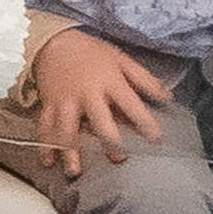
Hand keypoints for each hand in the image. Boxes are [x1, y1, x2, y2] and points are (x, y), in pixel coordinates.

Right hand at [32, 27, 167, 174]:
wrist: (53, 43)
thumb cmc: (91, 53)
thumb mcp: (120, 59)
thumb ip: (143, 79)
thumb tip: (167, 97)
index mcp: (108, 81)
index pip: (131, 104)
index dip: (145, 122)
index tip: (156, 140)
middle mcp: (87, 93)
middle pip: (99, 120)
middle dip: (109, 140)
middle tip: (118, 159)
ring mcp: (65, 101)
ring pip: (67, 128)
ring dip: (70, 151)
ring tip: (75, 171)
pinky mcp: (49, 106)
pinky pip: (45, 127)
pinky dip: (45, 145)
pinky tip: (47, 162)